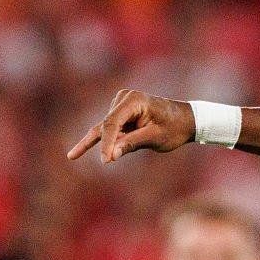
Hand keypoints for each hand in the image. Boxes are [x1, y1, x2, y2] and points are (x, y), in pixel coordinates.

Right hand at [67, 89, 195, 163]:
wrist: (187, 120)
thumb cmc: (174, 128)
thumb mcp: (155, 138)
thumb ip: (132, 144)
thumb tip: (110, 156)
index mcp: (134, 100)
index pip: (112, 123)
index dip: (106, 143)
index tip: (104, 160)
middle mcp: (124, 99)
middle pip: (106, 126)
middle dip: (101, 144)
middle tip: (72, 156)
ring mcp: (121, 105)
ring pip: (105, 129)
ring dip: (104, 143)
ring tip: (94, 150)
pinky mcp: (121, 113)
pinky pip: (107, 129)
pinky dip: (100, 142)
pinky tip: (74, 154)